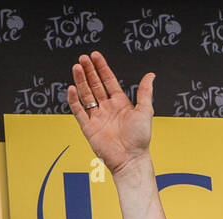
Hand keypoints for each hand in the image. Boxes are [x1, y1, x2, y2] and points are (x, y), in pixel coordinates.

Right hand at [67, 51, 153, 175]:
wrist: (131, 159)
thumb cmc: (140, 138)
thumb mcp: (145, 111)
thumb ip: (145, 92)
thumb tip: (151, 75)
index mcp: (120, 104)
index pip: (108, 81)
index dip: (102, 68)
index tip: (95, 56)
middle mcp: (107, 109)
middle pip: (95, 85)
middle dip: (89, 71)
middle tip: (83, 58)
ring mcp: (97, 117)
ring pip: (86, 95)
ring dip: (81, 81)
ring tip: (77, 67)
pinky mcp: (88, 128)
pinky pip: (78, 111)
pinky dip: (74, 100)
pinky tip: (72, 88)